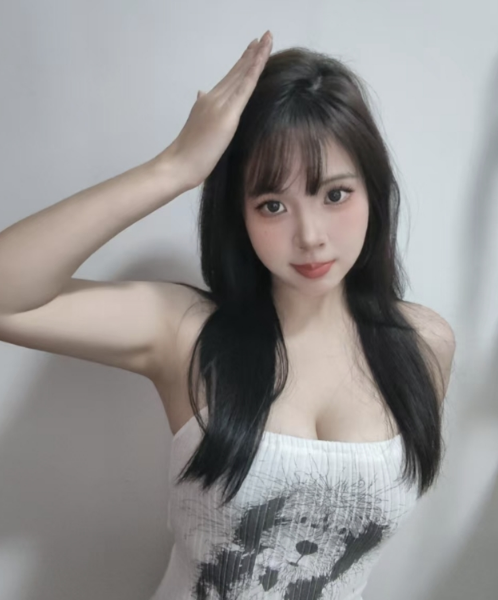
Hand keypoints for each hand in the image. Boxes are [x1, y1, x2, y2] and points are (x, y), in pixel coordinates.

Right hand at [156, 31, 272, 189]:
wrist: (178, 164)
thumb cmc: (188, 155)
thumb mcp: (197, 127)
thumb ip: (202, 109)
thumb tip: (201, 93)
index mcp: (207, 102)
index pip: (229, 79)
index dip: (242, 62)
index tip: (253, 48)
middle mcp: (212, 97)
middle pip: (236, 72)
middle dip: (252, 53)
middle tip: (265, 36)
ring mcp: (219, 104)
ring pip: (242, 75)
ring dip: (256, 56)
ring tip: (267, 39)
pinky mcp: (227, 115)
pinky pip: (244, 88)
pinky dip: (253, 72)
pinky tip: (261, 59)